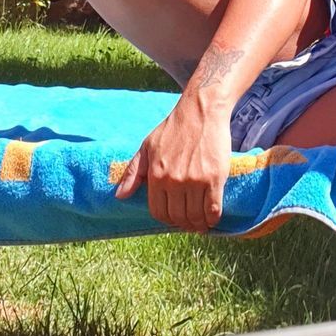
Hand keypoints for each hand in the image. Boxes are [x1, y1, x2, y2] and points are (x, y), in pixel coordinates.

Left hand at [114, 100, 230, 232]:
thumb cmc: (174, 128)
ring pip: (195, 215)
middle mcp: (174, 181)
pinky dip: (212, 218)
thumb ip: (133, 172)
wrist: (201, 111)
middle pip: (177, 216)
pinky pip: (213, 208)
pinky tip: (212, 218)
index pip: (158, 211)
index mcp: (156, 176)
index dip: (166, 220)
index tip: (174, 219)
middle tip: (189, 223)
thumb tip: (120, 196)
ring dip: (198, 225)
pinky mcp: (215, 177)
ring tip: (200, 224)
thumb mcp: (147, 146)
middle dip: (183, 224)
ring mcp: (195, 180)